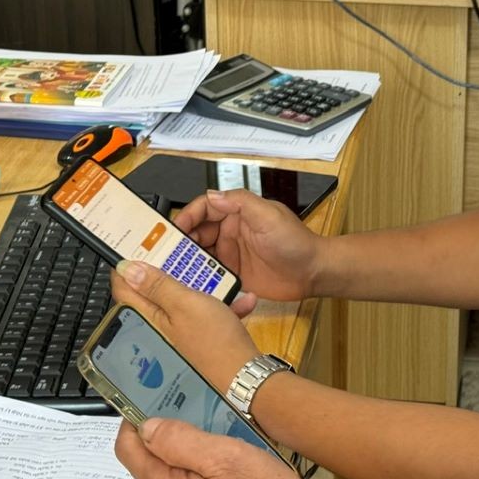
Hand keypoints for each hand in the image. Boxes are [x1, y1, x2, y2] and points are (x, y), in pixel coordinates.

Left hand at [113, 260, 256, 392]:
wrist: (244, 373)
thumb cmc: (213, 339)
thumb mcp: (185, 303)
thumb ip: (157, 286)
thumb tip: (126, 268)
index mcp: (149, 315)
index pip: (124, 287)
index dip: (126, 265)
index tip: (139, 246)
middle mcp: (161, 324)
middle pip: (153, 290)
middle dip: (167, 270)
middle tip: (181, 252)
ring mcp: (182, 330)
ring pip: (184, 299)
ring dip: (202, 286)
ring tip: (219, 275)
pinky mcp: (202, 335)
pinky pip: (207, 313)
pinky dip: (223, 305)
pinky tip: (243, 300)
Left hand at [116, 418, 349, 478]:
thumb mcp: (230, 457)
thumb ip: (181, 440)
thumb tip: (147, 427)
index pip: (129, 450)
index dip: (135, 423)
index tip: (151, 404)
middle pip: (156, 472)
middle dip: (177, 451)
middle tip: (214, 436)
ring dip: (195, 477)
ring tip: (232, 470)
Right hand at [174, 189, 325, 301]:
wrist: (313, 273)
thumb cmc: (296, 242)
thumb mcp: (269, 216)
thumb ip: (241, 202)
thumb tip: (212, 195)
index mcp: (238, 213)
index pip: (205, 208)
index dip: (187, 216)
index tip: (172, 229)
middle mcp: (231, 232)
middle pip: (197, 232)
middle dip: (180, 240)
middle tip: (164, 253)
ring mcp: (231, 253)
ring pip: (200, 254)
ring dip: (186, 260)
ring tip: (171, 270)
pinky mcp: (234, 274)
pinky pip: (210, 274)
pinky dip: (198, 277)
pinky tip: (188, 284)